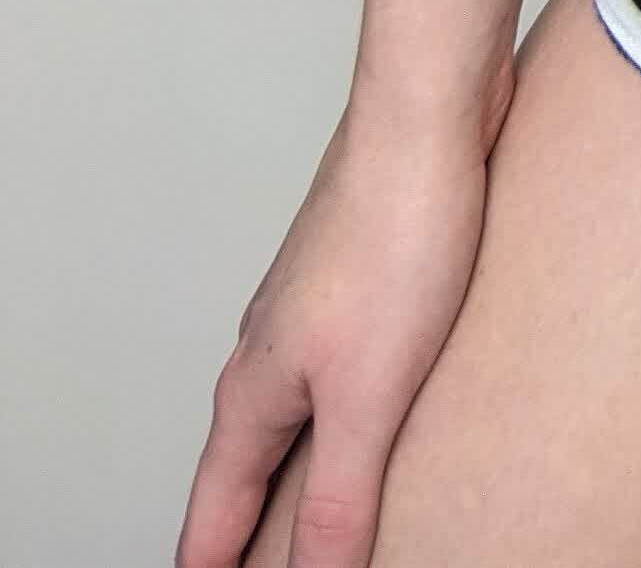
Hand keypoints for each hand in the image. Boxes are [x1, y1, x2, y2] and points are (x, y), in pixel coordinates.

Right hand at [174, 85, 504, 567]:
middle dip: (245, 535)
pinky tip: (379, 422)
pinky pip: (335, 375)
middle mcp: (267, 355)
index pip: (211, 520)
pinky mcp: (358, 284)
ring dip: (295, 476)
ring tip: (315, 519)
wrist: (430, 116)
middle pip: (241, 474)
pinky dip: (343, 422)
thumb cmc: (397, 233)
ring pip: (287, 421)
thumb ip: (337, 497)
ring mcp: (309, 315)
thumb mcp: (369, 394)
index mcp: (252, 394)